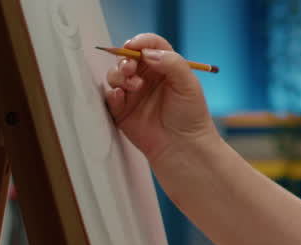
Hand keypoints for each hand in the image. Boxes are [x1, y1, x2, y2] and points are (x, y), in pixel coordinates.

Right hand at [102, 33, 218, 162]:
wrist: (184, 147)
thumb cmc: (191, 115)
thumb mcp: (189, 85)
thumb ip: (172, 63)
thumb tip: (147, 53)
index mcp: (164, 67)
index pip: (150, 45)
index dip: (141, 42)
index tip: (134, 46)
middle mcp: (147, 77)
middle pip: (127, 57)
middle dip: (125, 59)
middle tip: (131, 68)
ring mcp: (133, 93)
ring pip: (115, 74)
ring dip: (119, 75)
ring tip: (134, 86)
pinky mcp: (122, 110)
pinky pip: (109, 96)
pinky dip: (112, 93)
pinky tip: (120, 96)